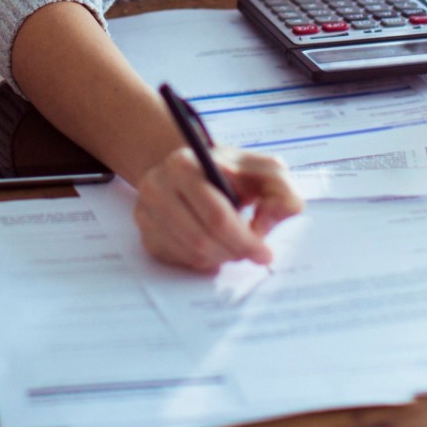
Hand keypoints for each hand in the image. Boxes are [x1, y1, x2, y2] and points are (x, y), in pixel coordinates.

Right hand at [132, 145, 303, 273]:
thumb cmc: (234, 172)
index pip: (216, 216)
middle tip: (253, 254)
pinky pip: (179, 261)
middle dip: (235, 252)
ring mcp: (146, 212)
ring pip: (191, 254)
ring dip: (221, 258)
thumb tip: (263, 226)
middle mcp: (157, 187)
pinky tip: (216, 246)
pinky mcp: (146, 234)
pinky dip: (204, 261)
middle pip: (201, 239)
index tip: (265, 253)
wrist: (194, 169)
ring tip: (236, 246)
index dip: (245, 240)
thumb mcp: (265, 170)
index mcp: (184, 165)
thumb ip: (281, 192)